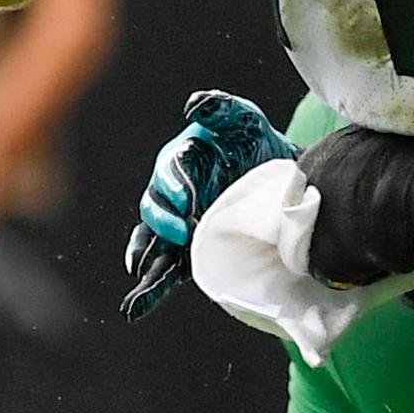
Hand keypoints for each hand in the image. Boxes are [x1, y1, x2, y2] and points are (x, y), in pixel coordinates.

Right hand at [122, 90, 300, 319]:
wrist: (278, 173)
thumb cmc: (250, 140)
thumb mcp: (240, 118)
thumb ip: (219, 109)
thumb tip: (195, 106)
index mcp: (179, 162)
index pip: (170, 174)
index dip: (175, 186)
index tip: (188, 200)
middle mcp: (172, 196)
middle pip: (156, 210)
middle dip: (164, 222)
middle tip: (181, 231)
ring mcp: (178, 225)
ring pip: (154, 245)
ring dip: (145, 265)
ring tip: (136, 288)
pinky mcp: (190, 249)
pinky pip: (168, 269)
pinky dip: (153, 287)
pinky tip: (139, 306)